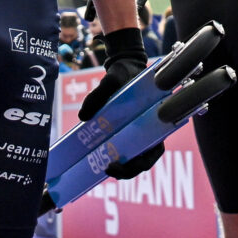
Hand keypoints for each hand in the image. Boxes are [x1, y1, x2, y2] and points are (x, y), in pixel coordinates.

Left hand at [82, 27, 163, 179]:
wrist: (125, 65)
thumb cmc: (125, 73)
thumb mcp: (112, 79)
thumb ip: (98, 95)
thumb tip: (82, 117)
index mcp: (156, 121)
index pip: (154, 153)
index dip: (139, 164)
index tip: (118, 164)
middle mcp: (149, 130)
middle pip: (143, 162)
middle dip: (127, 171)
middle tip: (107, 169)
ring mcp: (138, 132)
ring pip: (133, 158)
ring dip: (120, 167)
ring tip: (100, 167)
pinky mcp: (126, 130)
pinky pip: (122, 147)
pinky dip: (112, 155)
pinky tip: (97, 156)